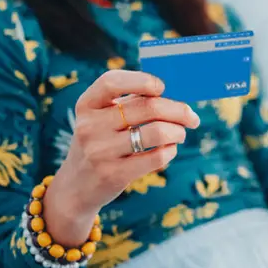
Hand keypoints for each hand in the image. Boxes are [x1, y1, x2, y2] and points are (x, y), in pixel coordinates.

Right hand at [44, 70, 199, 245]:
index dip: (141, 80)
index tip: (161, 88)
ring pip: (158, 132)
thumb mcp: (101, 119)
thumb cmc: (99, 143)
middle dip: (178, 110)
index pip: (111, 82)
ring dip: (178, 132)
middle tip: (191, 117)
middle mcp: (89, 126)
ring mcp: (100, 151)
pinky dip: (170, 151)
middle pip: (148, 107)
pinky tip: (169, 150)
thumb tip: (172, 96)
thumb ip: (129, 103)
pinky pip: (157, 157)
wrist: (76, 187)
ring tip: (180, 134)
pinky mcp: (114, 174)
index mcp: (87, 105)